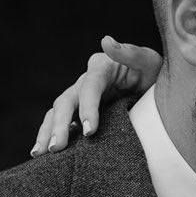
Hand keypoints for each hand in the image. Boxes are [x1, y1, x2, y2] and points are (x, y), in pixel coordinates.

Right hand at [30, 36, 161, 154]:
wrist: (155, 88)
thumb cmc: (153, 73)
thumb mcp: (149, 61)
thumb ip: (131, 53)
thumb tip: (106, 41)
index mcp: (101, 67)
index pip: (89, 87)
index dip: (87, 109)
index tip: (90, 132)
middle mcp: (86, 81)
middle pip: (66, 101)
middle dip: (60, 125)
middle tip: (57, 148)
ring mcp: (80, 97)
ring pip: (56, 113)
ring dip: (47, 132)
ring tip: (40, 153)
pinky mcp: (79, 112)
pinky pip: (60, 123)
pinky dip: (50, 136)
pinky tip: (44, 155)